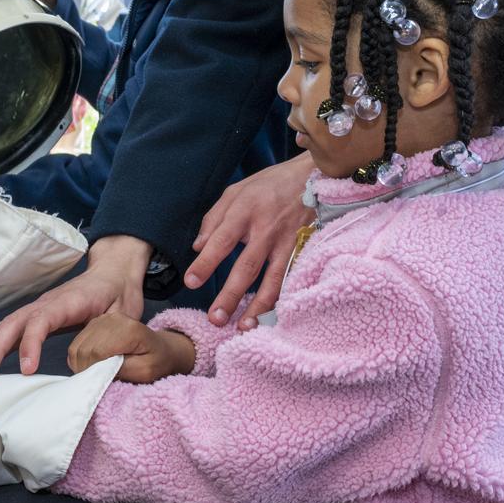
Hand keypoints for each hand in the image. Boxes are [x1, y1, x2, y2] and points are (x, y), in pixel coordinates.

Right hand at [0, 234, 150, 376]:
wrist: (114, 273)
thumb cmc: (119, 295)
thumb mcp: (124, 317)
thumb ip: (110, 338)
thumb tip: (96, 365)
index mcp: (68, 302)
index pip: (42, 320)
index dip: (31, 343)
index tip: (27, 369)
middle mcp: (47, 302)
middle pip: (14, 322)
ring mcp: (39, 308)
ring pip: (8, 325)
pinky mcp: (37, 315)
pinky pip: (13, 329)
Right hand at [68, 314, 194, 382]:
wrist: (161, 348)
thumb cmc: (157, 361)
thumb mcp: (146, 372)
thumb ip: (122, 370)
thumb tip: (98, 371)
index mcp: (129, 330)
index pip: (97, 352)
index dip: (94, 371)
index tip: (102, 381)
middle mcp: (113, 319)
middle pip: (84, 349)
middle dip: (87, 368)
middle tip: (99, 379)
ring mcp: (103, 318)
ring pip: (77, 346)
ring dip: (82, 363)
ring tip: (98, 372)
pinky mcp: (96, 322)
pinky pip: (77, 343)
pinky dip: (81, 356)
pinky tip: (94, 362)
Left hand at [185, 153, 315, 330]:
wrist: (313, 176)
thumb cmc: (269, 185)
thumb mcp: (235, 191)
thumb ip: (214, 219)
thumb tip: (198, 247)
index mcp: (244, 212)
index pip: (221, 241)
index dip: (206, 263)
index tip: (191, 282)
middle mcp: (266, 229)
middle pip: (246, 268)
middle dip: (230, 296)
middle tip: (215, 319)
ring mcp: (287, 242)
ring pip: (272, 280)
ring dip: (258, 306)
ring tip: (243, 326)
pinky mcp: (303, 251)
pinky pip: (290, 280)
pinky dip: (280, 299)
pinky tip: (269, 315)